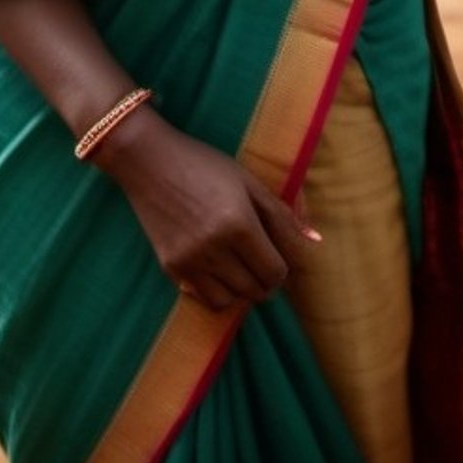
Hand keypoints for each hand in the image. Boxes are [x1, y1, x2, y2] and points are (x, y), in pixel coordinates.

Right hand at [94, 107, 319, 311]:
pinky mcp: (170, 267)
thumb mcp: (247, 181)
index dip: (282, 268)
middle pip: (255, 290)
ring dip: (241, 289)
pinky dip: (217, 291)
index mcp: (239, 223)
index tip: (276, 255)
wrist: (147, 161)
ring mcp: (190, 261)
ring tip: (237, 265)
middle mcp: (215, 248)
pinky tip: (215, 268)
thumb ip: (282, 214)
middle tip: (259, 261)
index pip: (275, 272)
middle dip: (264, 280)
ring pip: (231, 301)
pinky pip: (205, 298)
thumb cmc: (203, 164)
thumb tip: (315, 242)